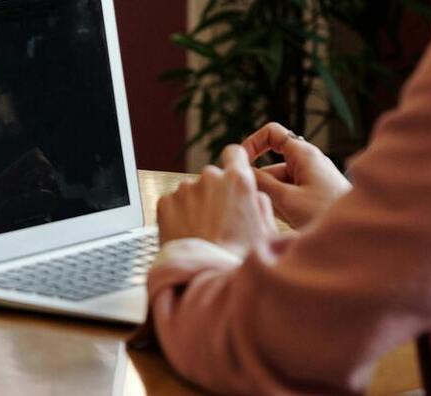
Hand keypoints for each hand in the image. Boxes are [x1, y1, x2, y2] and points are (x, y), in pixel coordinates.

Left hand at [155, 145, 276, 257]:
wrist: (205, 278)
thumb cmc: (239, 259)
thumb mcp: (265, 230)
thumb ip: (260, 203)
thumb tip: (253, 195)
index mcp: (237, 180)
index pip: (235, 153)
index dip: (234, 163)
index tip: (231, 174)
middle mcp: (209, 177)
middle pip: (211, 177)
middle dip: (214, 194)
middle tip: (217, 222)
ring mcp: (184, 189)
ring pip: (190, 192)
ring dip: (194, 205)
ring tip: (201, 233)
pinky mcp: (164, 202)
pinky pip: (172, 204)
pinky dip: (177, 216)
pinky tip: (186, 235)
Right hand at [241, 122, 350, 229]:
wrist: (359, 234)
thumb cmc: (326, 213)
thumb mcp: (288, 199)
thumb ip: (262, 183)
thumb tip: (240, 171)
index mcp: (303, 154)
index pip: (272, 133)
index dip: (253, 144)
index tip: (241, 164)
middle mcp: (308, 163)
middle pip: (272, 166)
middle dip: (261, 184)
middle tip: (254, 205)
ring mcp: (312, 181)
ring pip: (280, 184)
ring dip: (272, 199)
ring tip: (278, 219)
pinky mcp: (316, 197)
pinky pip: (291, 196)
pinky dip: (284, 207)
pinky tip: (288, 224)